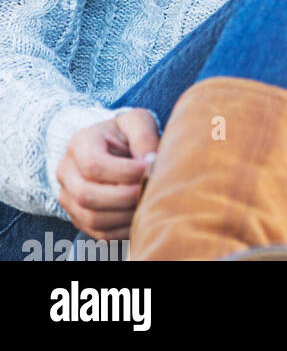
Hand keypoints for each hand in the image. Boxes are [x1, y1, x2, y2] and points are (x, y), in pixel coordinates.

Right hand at [56, 109, 159, 241]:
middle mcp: (66, 171)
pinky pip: (99, 233)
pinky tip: (141, 215)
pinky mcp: (78, 218)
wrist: (111, 147)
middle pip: (87, 195)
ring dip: (125, 215)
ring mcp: (68, 198)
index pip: (94, 165)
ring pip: (92, 219)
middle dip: (125, 196)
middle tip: (150, 189)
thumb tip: (150, 162)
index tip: (150, 167)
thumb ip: (144, 136)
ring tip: (147, 201)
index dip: (125, 172)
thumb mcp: (137, 122)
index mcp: (80, 143)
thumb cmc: (126, 133)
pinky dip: (124, 229)